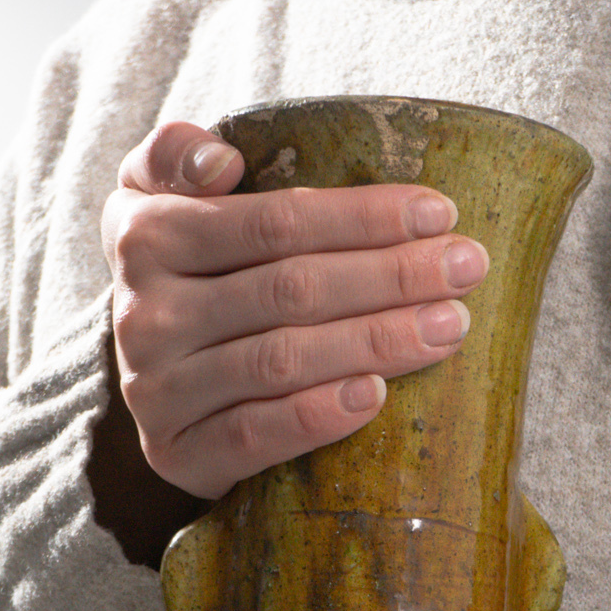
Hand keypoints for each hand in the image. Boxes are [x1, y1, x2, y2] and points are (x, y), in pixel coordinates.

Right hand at [99, 118, 488, 502]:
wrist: (151, 385)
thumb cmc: (188, 277)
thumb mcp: (163, 200)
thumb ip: (177, 156)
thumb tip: (223, 163)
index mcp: (144, 235)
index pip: (274, 222)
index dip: (363, 217)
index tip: (441, 214)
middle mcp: (142, 314)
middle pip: (290, 289)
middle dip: (391, 276)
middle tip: (468, 270)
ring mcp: (157, 391)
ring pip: (281, 360)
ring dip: (376, 342)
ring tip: (450, 328)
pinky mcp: (178, 454)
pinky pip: (256, 434)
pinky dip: (320, 414)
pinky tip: (378, 395)